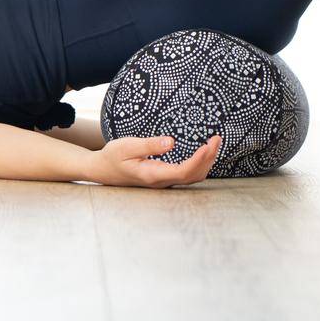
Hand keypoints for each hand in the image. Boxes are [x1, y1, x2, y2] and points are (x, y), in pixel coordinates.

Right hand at [88, 134, 221, 187]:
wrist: (102, 170)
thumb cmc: (113, 156)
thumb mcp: (127, 146)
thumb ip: (149, 145)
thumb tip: (172, 142)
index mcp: (152, 175)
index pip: (182, 171)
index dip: (198, 160)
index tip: (208, 145)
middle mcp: (161, 181)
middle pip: (192, 175)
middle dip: (208, 158)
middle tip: (218, 138)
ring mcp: (163, 181)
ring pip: (192, 177)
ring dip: (206, 162)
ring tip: (214, 143)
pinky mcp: (164, 178)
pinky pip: (187, 175)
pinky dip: (199, 164)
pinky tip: (203, 153)